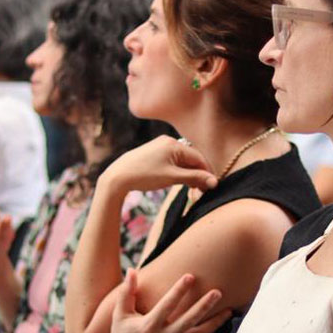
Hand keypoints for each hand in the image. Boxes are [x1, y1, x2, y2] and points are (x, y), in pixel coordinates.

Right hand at [94, 268, 228, 332]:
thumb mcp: (120, 316)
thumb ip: (126, 293)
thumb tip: (132, 271)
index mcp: (150, 326)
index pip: (167, 305)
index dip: (179, 290)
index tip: (190, 276)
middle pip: (189, 320)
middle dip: (204, 306)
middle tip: (217, 292)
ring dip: (215, 321)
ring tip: (229, 308)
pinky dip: (213, 331)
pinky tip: (224, 320)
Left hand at [100, 136, 216, 196]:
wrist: (117, 177)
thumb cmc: (144, 176)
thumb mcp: (172, 178)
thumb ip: (194, 178)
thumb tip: (214, 182)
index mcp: (174, 144)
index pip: (199, 158)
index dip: (207, 173)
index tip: (211, 188)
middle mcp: (168, 141)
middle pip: (191, 158)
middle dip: (198, 174)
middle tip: (201, 191)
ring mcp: (160, 146)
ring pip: (182, 160)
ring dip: (189, 174)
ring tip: (191, 189)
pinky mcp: (154, 152)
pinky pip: (173, 161)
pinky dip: (179, 171)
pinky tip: (179, 181)